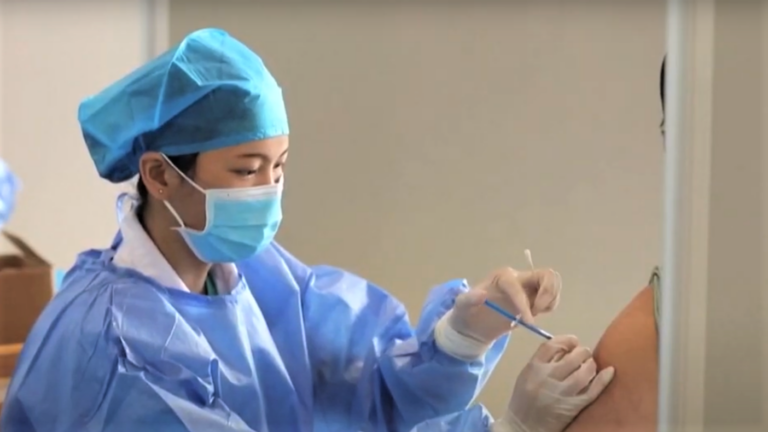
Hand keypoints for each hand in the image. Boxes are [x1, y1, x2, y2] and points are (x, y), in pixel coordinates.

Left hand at [446, 267, 560, 342]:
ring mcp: (528, 287)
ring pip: (553, 283)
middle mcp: (518, 278)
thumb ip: (468, 299)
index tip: (527, 322)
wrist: (473, 326)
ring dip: (550, 300)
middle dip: (548, 293)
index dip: (523, 302)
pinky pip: (552, 296)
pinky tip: (536, 314)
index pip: (517, 285)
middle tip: (538, 311)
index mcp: (501, 277)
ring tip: (536, 313)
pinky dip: (550, 305)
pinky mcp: (534, 298)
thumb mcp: (461, 307)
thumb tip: (481, 294)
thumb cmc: (467, 314)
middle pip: (546, 274)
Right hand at [492, 335, 614, 431]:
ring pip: (585, 371)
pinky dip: (603, 379)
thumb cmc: (524, 400)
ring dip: (591, 364)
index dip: (566, 340)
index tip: (573, 342)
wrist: (524, 428)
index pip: (552, 346)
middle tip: (584, 355)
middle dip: (582, 352)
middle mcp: (547, 378)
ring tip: (590, 366)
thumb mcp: (526, 376)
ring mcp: (562, 392)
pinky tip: (609, 371)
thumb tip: (567, 349)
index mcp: (533, 368)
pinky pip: (593, 390)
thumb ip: (543, 362)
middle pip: (572, 356)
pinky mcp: (574, 406)